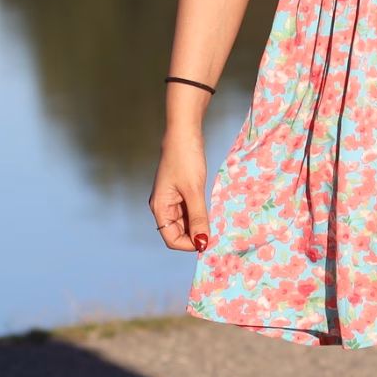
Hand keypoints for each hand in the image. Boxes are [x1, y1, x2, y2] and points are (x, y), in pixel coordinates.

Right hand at [149, 135, 209, 252]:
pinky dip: (199, 212)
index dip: (189, 244)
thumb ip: (198, 217)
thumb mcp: (194, 191)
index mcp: (160, 208)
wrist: (184, 132)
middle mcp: (163, 206)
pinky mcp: (180, 190)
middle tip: (216, 232)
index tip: (208, 242)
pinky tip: (211, 209)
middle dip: (195, 234)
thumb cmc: (186, 159)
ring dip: (198, 223)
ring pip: (185, 221)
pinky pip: (188, 209)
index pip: (171, 238)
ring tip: (215, 220)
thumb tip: (202, 243)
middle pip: (177, 232)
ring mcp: (171, 198)